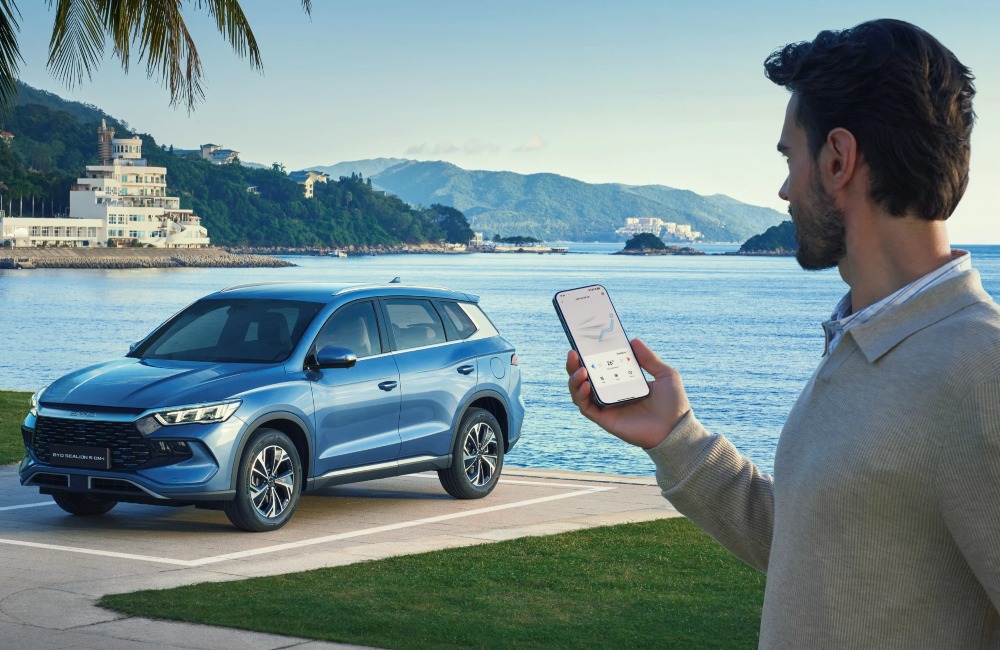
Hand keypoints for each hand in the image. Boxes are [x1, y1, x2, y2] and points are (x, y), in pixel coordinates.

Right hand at [566, 338, 690, 448]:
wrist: (676, 428)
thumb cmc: (673, 404)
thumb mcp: (665, 374)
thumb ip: (649, 358)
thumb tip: (633, 340)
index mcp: (622, 382)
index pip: (600, 367)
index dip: (589, 356)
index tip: (584, 343)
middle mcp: (611, 394)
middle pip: (584, 378)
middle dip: (574, 365)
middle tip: (573, 353)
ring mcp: (606, 406)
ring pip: (579, 392)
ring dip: (574, 380)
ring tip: (581, 369)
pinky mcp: (605, 419)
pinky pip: (586, 407)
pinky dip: (580, 395)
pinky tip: (585, 385)